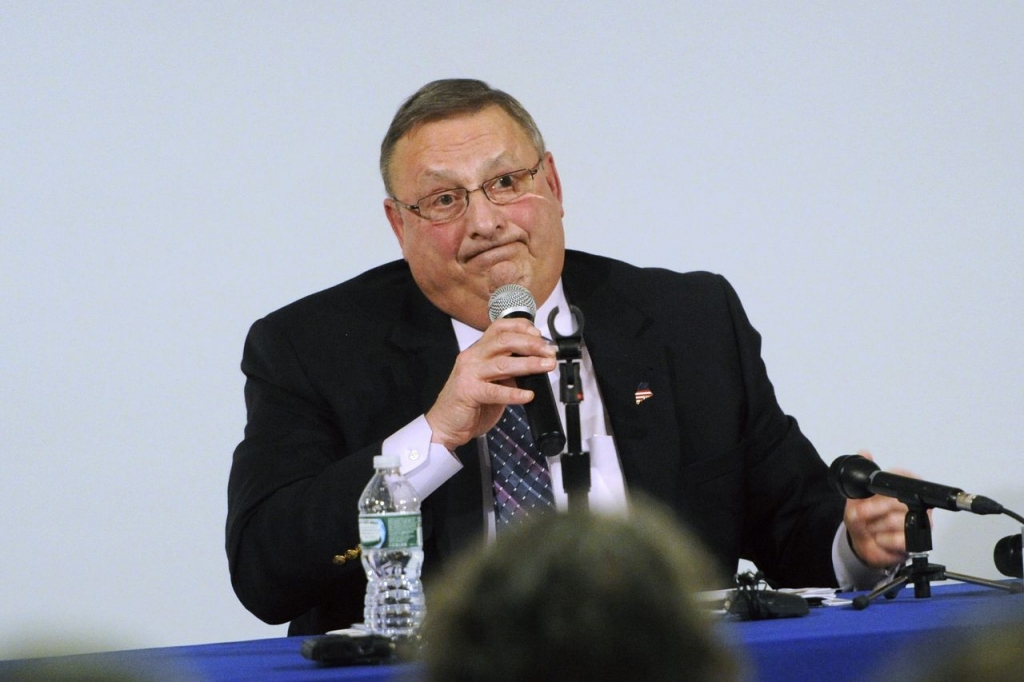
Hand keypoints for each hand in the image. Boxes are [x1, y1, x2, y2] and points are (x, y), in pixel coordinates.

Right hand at [425, 317, 556, 450]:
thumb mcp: (490, 380)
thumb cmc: (469, 403)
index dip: (521, 327)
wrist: (445, 424)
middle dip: (531, 344)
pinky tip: (528, 395)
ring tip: (547, 366)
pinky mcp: (468, 392)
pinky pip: (495, 391)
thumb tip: (534, 363)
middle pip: (504, 341)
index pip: (499, 327)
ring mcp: (469, 373)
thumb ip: (507, 370)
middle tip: (549, 352)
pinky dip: (514, 393)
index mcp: (478, 351)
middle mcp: (472, 357)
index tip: (539, 335)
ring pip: (503, 363)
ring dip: (529, 364)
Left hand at [843, 450, 931, 568]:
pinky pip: (898, 539)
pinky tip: (878, 538)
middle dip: (872, 509)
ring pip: (895, 520)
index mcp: (905, 488)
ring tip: (870, 527)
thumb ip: (861, 475)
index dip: (886, 486)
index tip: (873, 492)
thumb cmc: (864, 517)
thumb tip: (864, 452)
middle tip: (860, 513)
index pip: (904, 478)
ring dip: (874, 525)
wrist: (863, 542)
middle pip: (896, 501)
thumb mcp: (856, 495)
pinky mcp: (914, 542)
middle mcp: (917, 505)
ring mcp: (918, 524)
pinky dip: (882, 540)